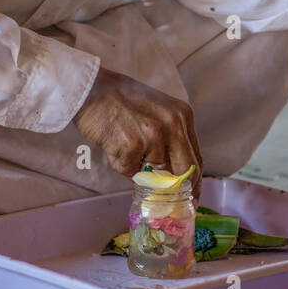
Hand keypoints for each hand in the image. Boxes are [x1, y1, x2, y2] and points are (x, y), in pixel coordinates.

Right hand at [72, 67, 202, 197]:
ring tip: (122, 144)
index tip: (191, 195)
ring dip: (137, 168)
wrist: (91, 89)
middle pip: (185, 170)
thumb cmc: (120, 99)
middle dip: (175, 187)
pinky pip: (130, 171)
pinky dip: (120, 164)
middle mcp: (173, 124)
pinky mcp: (133, 145)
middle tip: (167, 199)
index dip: (194, 180)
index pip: (196, 157)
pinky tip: (112, 143)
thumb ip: (168, 139)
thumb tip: (172, 176)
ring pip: (153, 173)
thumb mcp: (157, 111)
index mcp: (182, 115)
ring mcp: (154, 135)